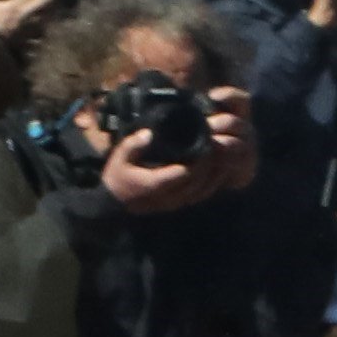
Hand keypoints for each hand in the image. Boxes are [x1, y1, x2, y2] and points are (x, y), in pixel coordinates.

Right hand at [0, 0, 52, 42]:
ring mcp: (26, 29)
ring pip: (40, 21)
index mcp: (14, 6)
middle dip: (45, 0)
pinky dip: (40, 33)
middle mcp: (24, 17)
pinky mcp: (25, 40)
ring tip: (50, 12)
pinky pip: (36, 36)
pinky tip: (43, 33)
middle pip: (38, 7)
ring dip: (45, 15)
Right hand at [102, 86, 261, 214]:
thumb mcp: (119, 158)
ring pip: (204, 189)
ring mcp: (177, 202)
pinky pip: (203, 194)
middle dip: (211, 163)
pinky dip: (214, 181)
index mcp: (154, 184)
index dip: (199, 158)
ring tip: (221, 153)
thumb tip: (149, 133)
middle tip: (217, 144)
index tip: (206, 141)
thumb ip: (133, 145)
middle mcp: (169, 196)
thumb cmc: (118, 176)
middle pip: (199, 181)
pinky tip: (219, 166)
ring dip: (216, 173)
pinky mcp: (181, 203)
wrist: (116, 203)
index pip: (185, 172)